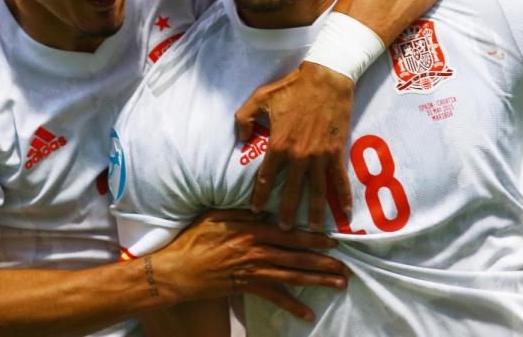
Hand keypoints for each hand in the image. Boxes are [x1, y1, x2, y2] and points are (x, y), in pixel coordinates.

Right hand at [155, 209, 347, 320]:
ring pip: (292, 276)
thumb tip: (264, 208)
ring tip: (338, 284)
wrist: (177, 269)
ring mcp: (252, 271)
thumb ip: (242, 212)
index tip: (333, 241)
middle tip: (345, 267)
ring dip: (317, 281)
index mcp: (252, 230)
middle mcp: (257, 251)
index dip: (313, 237)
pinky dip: (292, 306)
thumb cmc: (194, 239)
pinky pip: (274, 298)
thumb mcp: (217, 216)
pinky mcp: (246, 288)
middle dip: (324, 262)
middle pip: (297, 256)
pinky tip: (307, 313)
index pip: (290, 234)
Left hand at [235, 61, 353, 230]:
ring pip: (316, 192)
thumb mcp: (259, 98)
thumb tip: (241, 138)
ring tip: (312, 229)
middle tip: (283, 229)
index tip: (254, 210)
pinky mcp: (336, 151)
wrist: (325, 78)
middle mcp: (298, 156)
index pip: (265, 178)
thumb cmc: (291, 87)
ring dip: (314, 212)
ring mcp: (319, 156)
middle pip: (290, 192)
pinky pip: (339, 179)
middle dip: (285, 212)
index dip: (259, 196)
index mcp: (278, 145)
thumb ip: (243, 118)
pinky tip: (345, 212)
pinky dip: (343, 197)